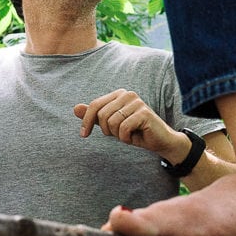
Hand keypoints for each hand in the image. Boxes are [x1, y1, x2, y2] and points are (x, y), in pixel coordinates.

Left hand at [73, 89, 188, 161]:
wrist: (159, 141)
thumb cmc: (135, 132)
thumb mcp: (111, 124)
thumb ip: (95, 116)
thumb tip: (75, 108)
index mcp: (119, 94)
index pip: (95, 105)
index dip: (86, 121)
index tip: (83, 135)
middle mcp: (128, 94)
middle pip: (102, 115)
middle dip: (107, 130)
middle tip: (119, 134)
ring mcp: (137, 102)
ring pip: (112, 122)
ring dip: (117, 135)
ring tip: (128, 134)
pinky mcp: (144, 113)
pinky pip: (123, 128)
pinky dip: (126, 138)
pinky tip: (135, 137)